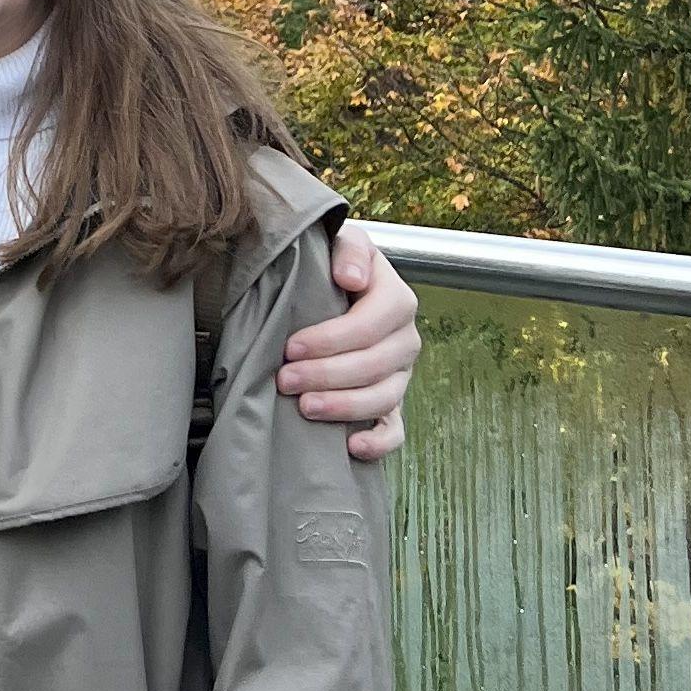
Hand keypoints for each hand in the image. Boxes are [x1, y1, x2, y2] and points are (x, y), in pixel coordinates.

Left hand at [278, 223, 419, 461]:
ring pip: (383, 399)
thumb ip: (350, 250)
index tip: (291, 347)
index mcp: (397, 300)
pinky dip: (379, 442)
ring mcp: (401, 375)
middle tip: (285, 380)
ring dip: (344, 408)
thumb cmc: (336, 266)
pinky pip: (396, 431)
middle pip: (373, 366)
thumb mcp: (345, 243)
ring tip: (305, 408)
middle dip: (327, 375)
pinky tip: (352, 447)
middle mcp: (405, 340)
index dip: (330, 340)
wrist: (341, 287)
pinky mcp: (392, 403)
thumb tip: (351, 278)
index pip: (369, 326)